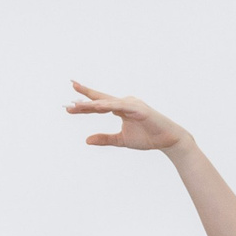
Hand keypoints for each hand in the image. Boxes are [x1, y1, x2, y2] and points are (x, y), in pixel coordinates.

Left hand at [68, 82, 186, 150]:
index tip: (68, 103)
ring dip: (91, 104)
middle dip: (84, 98)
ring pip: (107, 103)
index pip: (98, 104)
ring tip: (76, 105)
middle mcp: (125, 103)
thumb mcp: (120, 140)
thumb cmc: (146, 137)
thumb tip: (86, 140)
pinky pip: (121, 107)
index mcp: (120, 108)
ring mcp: (132, 104)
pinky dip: (108, 106)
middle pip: (100, 100)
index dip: (84, 103)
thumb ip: (104, 139)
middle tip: (68, 95)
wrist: (167, 140)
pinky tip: (96, 106)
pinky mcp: (139, 110)